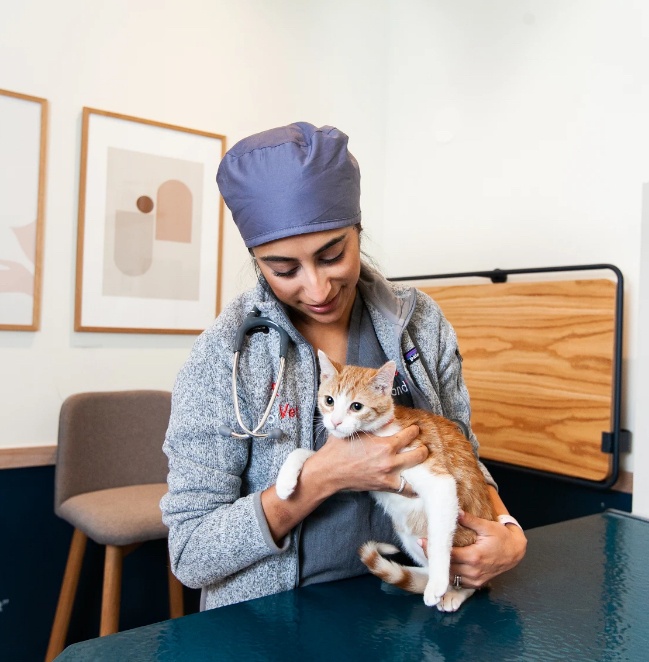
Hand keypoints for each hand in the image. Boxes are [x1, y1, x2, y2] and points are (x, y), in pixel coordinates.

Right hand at [309, 424, 426, 495]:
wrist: (329, 471)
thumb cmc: (339, 449)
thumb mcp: (355, 430)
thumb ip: (371, 424)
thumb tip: (384, 417)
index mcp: (384, 444)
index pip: (409, 435)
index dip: (414, 430)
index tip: (416, 429)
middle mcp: (390, 460)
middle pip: (418, 454)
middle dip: (423, 448)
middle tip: (424, 445)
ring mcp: (389, 475)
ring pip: (415, 471)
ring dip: (420, 465)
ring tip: (421, 461)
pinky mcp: (385, 486)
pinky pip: (405, 489)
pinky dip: (413, 488)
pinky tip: (418, 485)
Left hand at [419, 510, 526, 587]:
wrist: (515, 552)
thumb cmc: (501, 537)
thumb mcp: (487, 526)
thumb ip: (470, 520)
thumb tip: (456, 511)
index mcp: (475, 556)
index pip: (449, 555)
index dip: (434, 549)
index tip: (422, 541)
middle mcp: (474, 571)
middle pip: (447, 568)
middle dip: (434, 558)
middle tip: (423, 545)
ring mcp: (476, 579)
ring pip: (451, 577)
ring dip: (440, 567)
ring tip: (431, 554)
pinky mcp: (477, 584)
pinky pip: (458, 582)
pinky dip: (450, 574)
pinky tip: (443, 565)